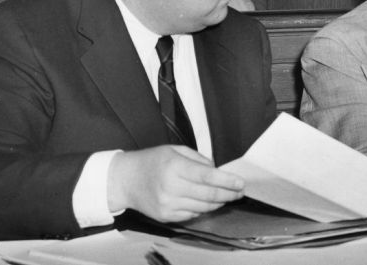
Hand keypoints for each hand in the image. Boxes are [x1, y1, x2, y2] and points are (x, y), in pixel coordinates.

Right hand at [107, 145, 243, 222]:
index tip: (241, 182)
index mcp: (174, 167)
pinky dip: (204, 209)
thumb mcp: (175, 150)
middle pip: (209, 195)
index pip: (207, 177)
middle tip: (240, 191)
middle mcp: (171, 188)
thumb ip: (198, 160)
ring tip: (228, 196)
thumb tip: (218, 171)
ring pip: (203, 207)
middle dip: (229, 194)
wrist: (125, 180)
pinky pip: (192, 214)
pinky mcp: (166, 216)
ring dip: (219, 202)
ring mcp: (168, 205)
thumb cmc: (152, 161)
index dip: (227, 181)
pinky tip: (209, 202)